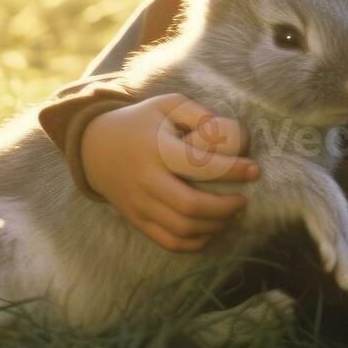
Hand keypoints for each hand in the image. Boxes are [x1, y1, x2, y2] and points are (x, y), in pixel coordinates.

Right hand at [80, 92, 259, 252]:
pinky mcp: (136, 220)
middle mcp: (146, 179)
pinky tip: (210, 229)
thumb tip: (231, 135)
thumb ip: (198, 114)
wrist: (94, 147)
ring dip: (214, 225)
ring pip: (182, 229)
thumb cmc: (140, 123)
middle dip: (225, 207)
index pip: (199, 165)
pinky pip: (169, 242)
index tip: (254, 170)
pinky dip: (195, 242)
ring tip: (230, 213)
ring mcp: (139, 204)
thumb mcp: (166, 105)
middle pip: (191, 206)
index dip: (232, 170)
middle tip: (243, 200)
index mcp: (156, 148)